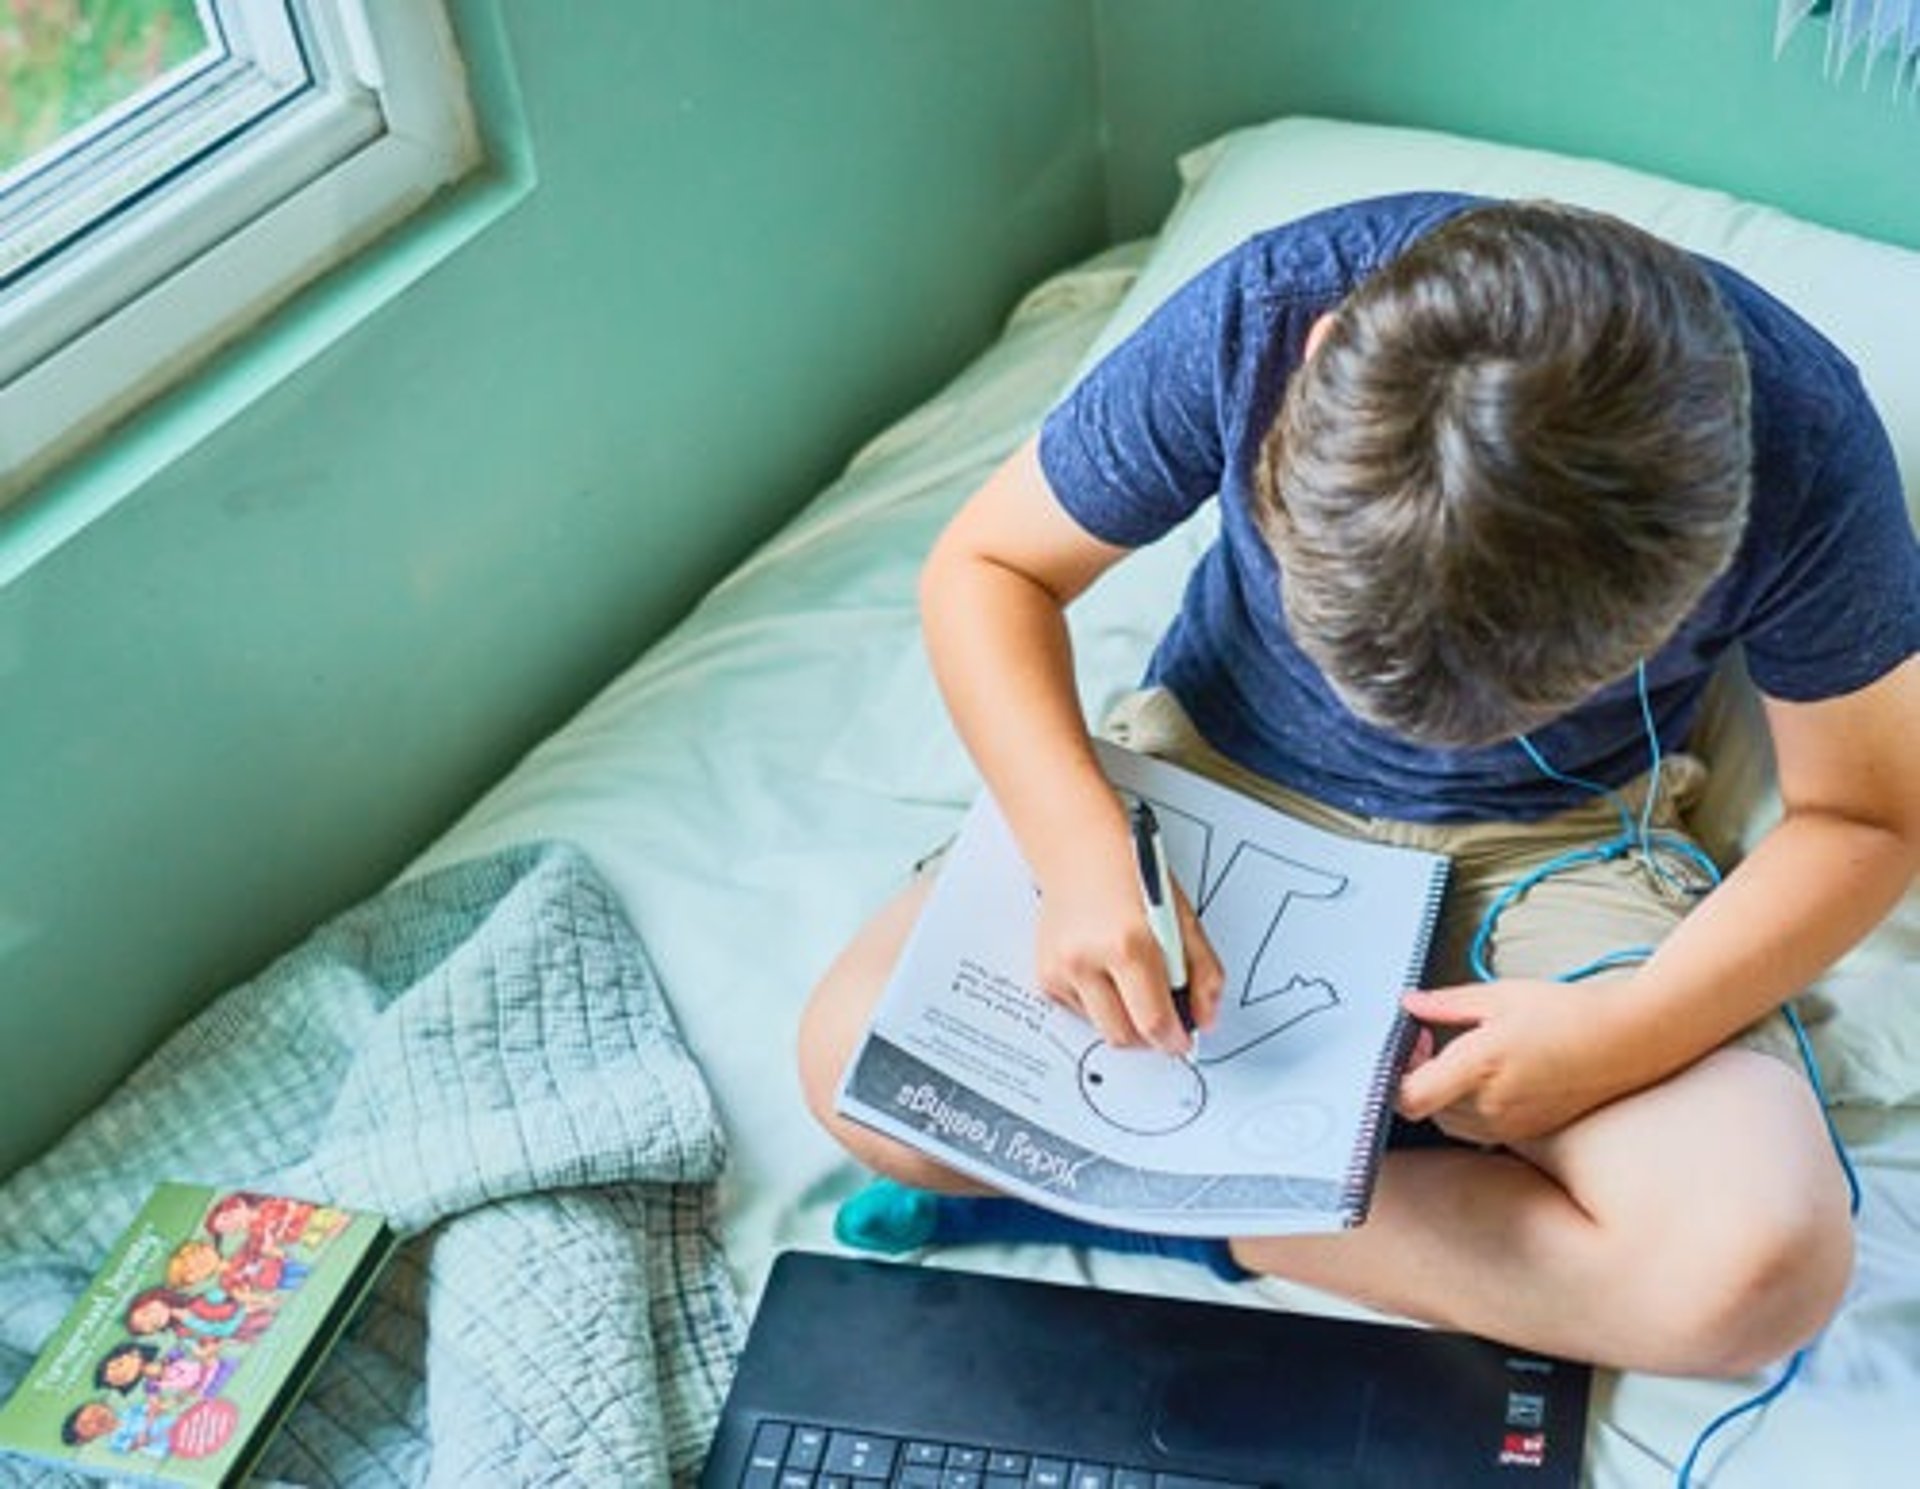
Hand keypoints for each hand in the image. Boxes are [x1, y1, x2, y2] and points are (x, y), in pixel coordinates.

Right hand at [1033, 855, 1223, 1054]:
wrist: (1080, 851)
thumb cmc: (1131, 875)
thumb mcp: (1182, 919)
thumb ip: (1203, 973)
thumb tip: (1206, 1018)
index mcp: (1128, 945)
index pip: (1153, 1021)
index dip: (1173, 1040)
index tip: (1182, 1042)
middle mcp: (1088, 960)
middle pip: (1122, 1035)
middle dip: (1148, 1038)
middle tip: (1164, 1021)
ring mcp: (1062, 969)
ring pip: (1100, 1027)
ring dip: (1123, 1019)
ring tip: (1131, 982)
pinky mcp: (1046, 975)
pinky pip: (1079, 1012)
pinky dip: (1099, 1005)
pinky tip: (1106, 972)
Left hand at [1396, 978, 1627, 1145]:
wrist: (1629, 1041)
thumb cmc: (1568, 1012)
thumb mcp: (1501, 995)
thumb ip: (1447, 1003)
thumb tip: (1408, 1003)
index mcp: (1481, 1065)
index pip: (1409, 1096)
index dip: (1395, 1075)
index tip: (1409, 1043)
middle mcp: (1492, 1103)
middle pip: (1424, 1107)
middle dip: (1416, 1076)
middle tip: (1430, 1040)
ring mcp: (1510, 1124)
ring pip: (1448, 1120)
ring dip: (1440, 1093)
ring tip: (1461, 1056)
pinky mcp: (1526, 1134)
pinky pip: (1476, 1129)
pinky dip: (1466, 1107)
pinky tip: (1485, 1076)